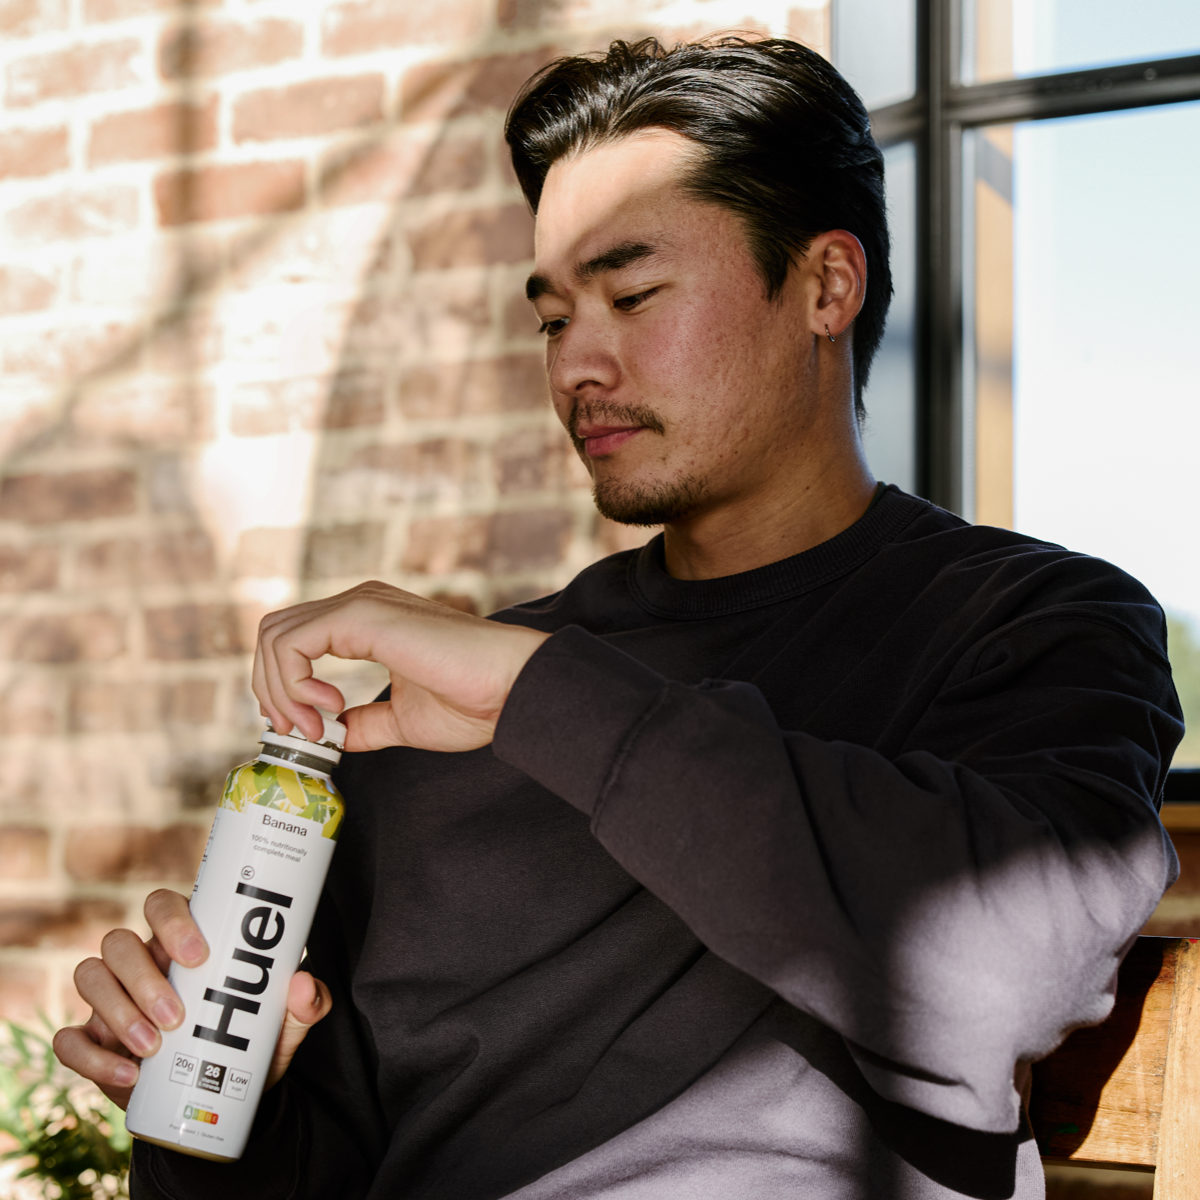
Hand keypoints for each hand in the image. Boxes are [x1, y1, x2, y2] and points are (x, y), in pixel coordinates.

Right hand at [53, 889, 331, 1109]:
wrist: (224, 1097)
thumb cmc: (251, 1041)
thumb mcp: (285, 1023)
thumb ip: (307, 1002)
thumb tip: (302, 985)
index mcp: (184, 941)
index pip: (162, 905)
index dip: (172, 921)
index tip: (198, 956)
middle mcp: (142, 961)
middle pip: (118, 942)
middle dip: (143, 977)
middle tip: (177, 1016)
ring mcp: (111, 999)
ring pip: (90, 977)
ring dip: (117, 1010)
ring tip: (155, 1047)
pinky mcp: (93, 1042)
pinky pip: (68, 1039)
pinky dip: (90, 1055)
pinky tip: (128, 1075)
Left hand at [253, 581, 549, 751]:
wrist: (511, 687)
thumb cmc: (475, 700)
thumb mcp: (403, 719)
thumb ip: (365, 724)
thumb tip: (333, 737)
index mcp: (368, 621)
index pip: (294, 641)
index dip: (285, 690)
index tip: (312, 733)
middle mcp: (360, 604)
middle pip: (274, 634)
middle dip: (272, 691)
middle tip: (304, 733)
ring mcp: (361, 604)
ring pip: (275, 635)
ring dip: (280, 690)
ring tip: (316, 726)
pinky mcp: (363, 614)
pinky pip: (293, 642)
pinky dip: (294, 682)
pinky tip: (330, 706)